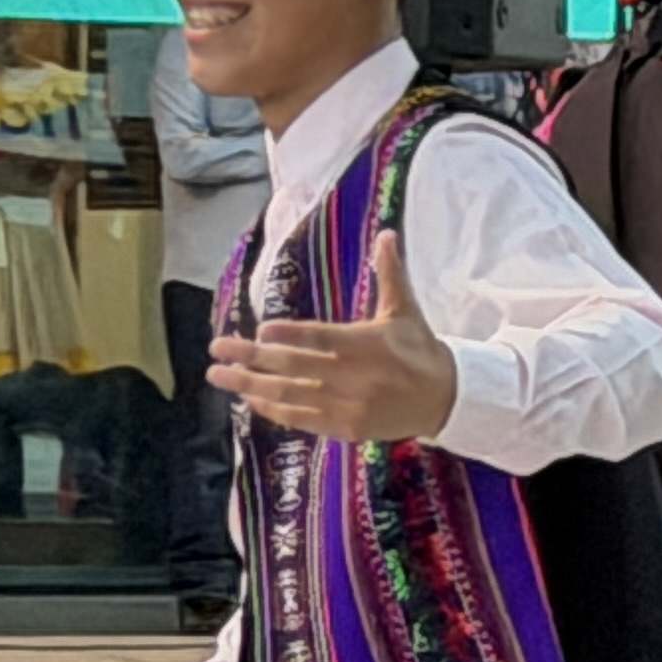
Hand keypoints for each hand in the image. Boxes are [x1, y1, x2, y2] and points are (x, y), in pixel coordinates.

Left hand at [207, 231, 458, 442]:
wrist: (444, 399)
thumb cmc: (418, 349)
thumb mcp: (404, 310)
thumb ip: (390, 273)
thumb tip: (386, 233)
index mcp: (364, 344)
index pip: (322, 338)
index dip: (292, 335)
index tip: (263, 330)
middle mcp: (351, 377)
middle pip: (294, 367)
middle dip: (251, 358)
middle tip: (217, 349)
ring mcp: (345, 405)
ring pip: (290, 395)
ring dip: (250, 386)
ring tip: (219, 377)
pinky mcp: (345, 428)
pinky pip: (302, 419)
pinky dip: (274, 410)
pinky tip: (250, 400)